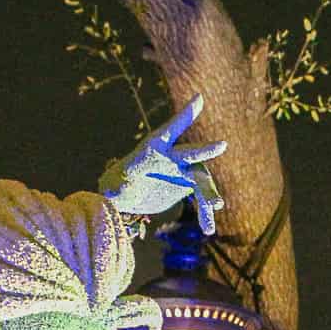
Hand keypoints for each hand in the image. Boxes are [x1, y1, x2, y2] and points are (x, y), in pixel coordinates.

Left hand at [100, 94, 227, 232]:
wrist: (128, 197)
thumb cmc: (116, 187)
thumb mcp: (112, 189)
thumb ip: (113, 191)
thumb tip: (108, 197)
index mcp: (153, 149)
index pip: (170, 130)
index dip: (184, 116)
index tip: (199, 99)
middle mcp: (171, 157)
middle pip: (191, 153)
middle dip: (205, 150)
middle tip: (222, 145)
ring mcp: (182, 171)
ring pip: (202, 181)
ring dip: (208, 197)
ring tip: (210, 218)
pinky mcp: (187, 185)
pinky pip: (202, 197)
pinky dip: (205, 213)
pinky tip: (207, 230)